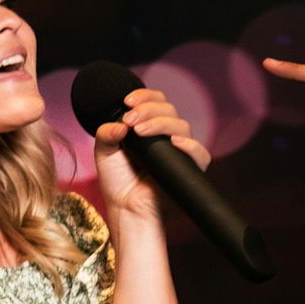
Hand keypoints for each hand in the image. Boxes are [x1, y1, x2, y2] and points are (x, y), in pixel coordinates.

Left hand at [92, 86, 206, 222]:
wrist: (125, 207)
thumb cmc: (116, 180)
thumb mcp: (104, 152)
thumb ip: (106, 134)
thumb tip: (120, 123)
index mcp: (149, 126)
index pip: (156, 101)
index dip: (145, 96)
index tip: (127, 101)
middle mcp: (166, 135)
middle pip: (169, 109)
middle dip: (148, 109)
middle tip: (130, 119)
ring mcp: (178, 150)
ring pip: (182, 125)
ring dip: (161, 123)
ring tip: (139, 131)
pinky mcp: (188, 167)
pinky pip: (200, 153)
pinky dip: (190, 145)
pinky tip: (175, 141)